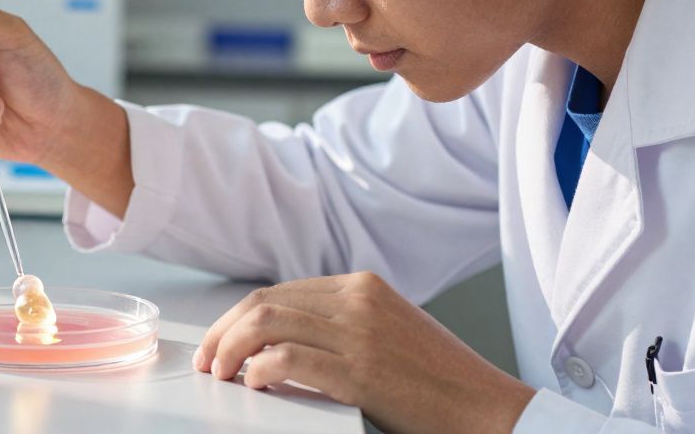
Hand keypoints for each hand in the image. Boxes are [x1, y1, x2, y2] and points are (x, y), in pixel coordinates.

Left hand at [194, 272, 534, 433]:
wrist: (488, 407)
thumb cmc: (440, 380)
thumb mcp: (388, 329)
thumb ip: (342, 322)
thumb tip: (280, 337)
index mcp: (362, 285)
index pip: (278, 291)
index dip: (237, 317)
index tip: (218, 341)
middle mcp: (358, 300)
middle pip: (263, 303)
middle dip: (222, 331)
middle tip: (207, 360)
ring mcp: (359, 333)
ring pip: (266, 324)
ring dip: (229, 350)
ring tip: (221, 374)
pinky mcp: (362, 371)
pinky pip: (289, 359)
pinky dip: (259, 369)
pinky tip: (253, 383)